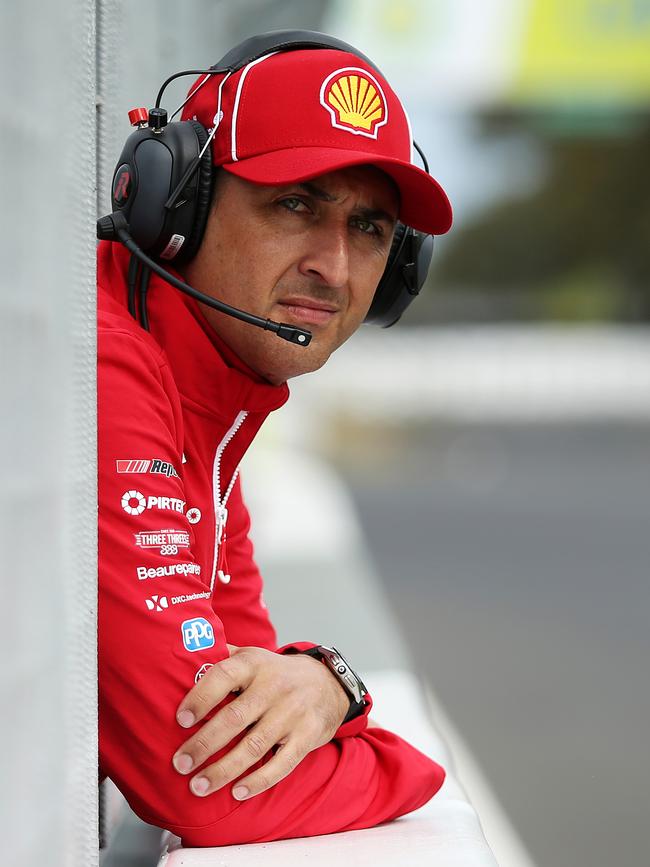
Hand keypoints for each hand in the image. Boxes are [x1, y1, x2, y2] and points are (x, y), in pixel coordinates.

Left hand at [172, 645, 350, 799]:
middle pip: (235, 718)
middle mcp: (274, 686)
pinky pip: (282, 763)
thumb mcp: (252, 655)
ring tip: (199, 785)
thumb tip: (181, 657)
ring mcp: (292, 712)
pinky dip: (259, 781)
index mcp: (255, 664)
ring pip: (254, 746)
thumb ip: (221, 656)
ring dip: (223, 770)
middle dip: (203, 744)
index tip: (181, 720)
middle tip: (180, 764)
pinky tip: (237, 792)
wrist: (326, 683)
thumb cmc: (276, 673)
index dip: (201, 698)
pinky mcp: (308, 736)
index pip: (224, 676)